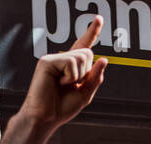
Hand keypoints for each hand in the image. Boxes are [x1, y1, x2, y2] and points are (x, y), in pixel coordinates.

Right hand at [17, 18, 107, 132]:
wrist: (46, 117)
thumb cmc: (62, 108)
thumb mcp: (85, 94)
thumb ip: (95, 78)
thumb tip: (104, 59)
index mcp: (72, 67)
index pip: (84, 46)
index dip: (92, 32)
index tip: (99, 19)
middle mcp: (63, 60)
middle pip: (88, 53)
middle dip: (86, 72)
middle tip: (72, 85)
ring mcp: (54, 59)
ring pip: (81, 57)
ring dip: (78, 76)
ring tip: (64, 85)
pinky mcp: (47, 61)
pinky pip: (70, 62)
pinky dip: (70, 76)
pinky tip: (59, 83)